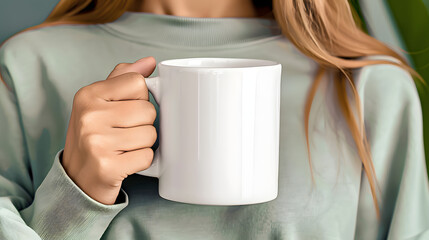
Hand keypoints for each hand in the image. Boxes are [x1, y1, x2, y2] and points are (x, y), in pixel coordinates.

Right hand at [62, 57, 157, 204]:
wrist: (77, 179)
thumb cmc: (94, 135)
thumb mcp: (100, 102)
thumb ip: (123, 78)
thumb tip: (150, 62)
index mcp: (88, 94)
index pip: (138, 82)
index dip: (140, 98)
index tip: (125, 110)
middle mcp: (89, 116)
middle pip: (148, 110)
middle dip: (144, 123)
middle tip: (124, 132)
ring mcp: (96, 143)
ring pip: (150, 134)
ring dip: (144, 143)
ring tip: (124, 147)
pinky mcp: (107, 167)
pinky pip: (147, 156)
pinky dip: (142, 161)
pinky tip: (125, 161)